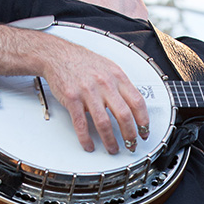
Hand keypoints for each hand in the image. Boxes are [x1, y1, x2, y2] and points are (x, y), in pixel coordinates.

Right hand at [40, 38, 149, 153]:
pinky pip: (81, 124)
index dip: (143, 121)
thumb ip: (122, 86)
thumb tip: (134, 106)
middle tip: (131, 145)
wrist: (58, 55)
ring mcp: (88, 92)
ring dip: (110, 141)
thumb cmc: (84, 62)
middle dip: (130, 135)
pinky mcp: (72, 99)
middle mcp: (105, 84)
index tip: (144, 132)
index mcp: (117, 77)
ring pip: (104, 123)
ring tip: (113, 149)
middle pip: (124, 115)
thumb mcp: (109, 68)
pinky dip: (86, 138)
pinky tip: (89, 145)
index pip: (137, 102)